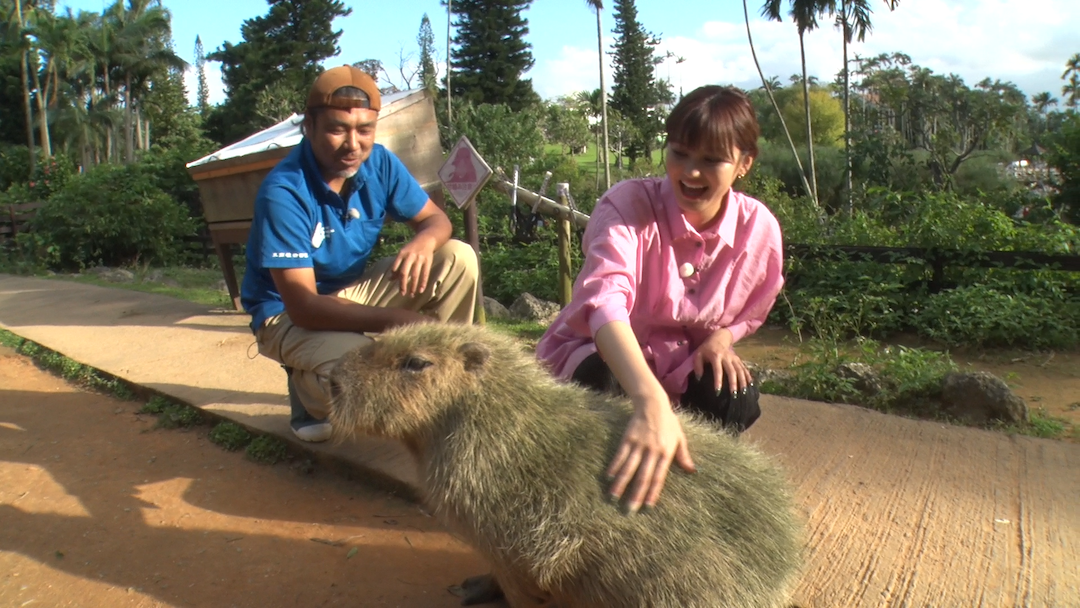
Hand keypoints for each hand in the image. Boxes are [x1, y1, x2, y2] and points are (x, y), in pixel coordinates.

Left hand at [391, 237, 435, 297]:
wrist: (426, 239)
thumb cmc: (411, 249)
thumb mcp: (403, 254)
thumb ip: (397, 266)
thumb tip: (390, 279)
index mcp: (402, 253)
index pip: (396, 266)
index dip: (394, 275)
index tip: (394, 283)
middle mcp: (410, 256)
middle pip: (404, 272)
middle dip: (402, 284)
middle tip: (402, 293)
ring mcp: (420, 259)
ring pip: (415, 275)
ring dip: (413, 286)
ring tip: (411, 295)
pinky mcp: (428, 261)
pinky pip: (425, 274)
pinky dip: (423, 283)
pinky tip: (421, 290)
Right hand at [606, 392, 695, 512]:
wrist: (653, 403)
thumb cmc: (668, 422)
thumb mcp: (679, 438)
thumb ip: (683, 455)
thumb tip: (692, 471)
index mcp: (666, 453)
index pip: (659, 477)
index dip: (653, 493)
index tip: (647, 507)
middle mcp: (652, 450)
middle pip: (643, 476)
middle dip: (636, 494)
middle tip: (629, 510)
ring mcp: (639, 444)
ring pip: (629, 467)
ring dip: (621, 483)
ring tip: (614, 497)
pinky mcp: (628, 437)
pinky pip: (620, 454)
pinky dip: (615, 466)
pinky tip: (609, 477)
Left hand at [693, 328, 751, 395]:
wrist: (718, 338)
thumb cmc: (706, 349)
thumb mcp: (698, 355)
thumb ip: (698, 366)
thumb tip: (699, 379)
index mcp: (716, 356)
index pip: (718, 370)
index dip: (718, 381)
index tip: (718, 392)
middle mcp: (727, 357)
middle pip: (732, 371)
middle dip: (733, 383)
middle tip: (734, 395)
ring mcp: (734, 358)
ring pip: (740, 370)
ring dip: (742, 381)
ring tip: (743, 392)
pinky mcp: (738, 359)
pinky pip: (744, 368)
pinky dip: (748, 376)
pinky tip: (750, 384)